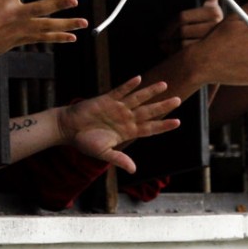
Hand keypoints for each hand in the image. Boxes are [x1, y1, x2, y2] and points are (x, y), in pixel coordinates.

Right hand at [0, 0, 87, 71]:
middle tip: (75, 0)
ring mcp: (17, 30)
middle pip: (40, 8)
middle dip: (58, 4)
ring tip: (84, 22)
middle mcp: (12, 14)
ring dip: (66, 25)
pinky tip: (71, 37)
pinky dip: (57, 38)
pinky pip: (42, 39)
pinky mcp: (18, 41)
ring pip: (46, 27)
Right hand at [57, 76, 181, 172]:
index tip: (178, 122)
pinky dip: (129, 85)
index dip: (163, 125)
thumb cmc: (85, 142)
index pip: (150, 128)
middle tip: (178, 100)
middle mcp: (126, 118)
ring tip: (164, 85)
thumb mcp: (103, 153)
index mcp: (127, 131)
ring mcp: (118, 107)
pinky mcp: (107, 99)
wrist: (69, 129)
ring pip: (138, 98)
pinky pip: (120, 90)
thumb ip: (119, 159)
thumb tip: (133, 170)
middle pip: (148, 111)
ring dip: (150, 92)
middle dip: (163, 106)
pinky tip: (139, 79)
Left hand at [159, 0, 223, 54]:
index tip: (163, 30)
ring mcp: (211, 41)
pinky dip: (176, 54)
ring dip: (171, 45)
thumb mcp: (212, 5)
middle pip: (181, 31)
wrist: (229, 42)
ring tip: (165, 45)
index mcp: (212, 12)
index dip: (169, 24)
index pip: (182, 17)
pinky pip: (186, 53)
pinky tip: (172, 52)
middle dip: (168, 35)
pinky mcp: (208, 54)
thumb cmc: (214, 23)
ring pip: (183, 43)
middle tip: (161, 37)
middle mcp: (214, 26)